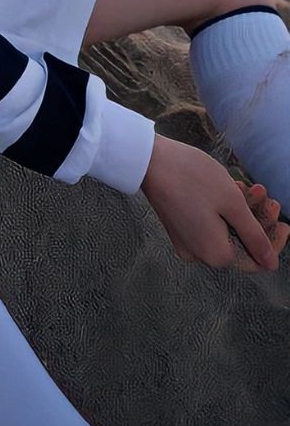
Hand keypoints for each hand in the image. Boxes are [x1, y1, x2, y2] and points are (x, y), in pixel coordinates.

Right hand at [141, 135, 278, 273]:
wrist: (149, 161)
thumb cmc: (192, 177)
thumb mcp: (232, 202)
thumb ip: (254, 235)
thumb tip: (271, 265)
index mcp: (216, 254)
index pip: (256, 259)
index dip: (272, 240)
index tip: (282, 218)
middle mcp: (200, 255)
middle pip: (240, 244)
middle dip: (256, 219)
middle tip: (263, 193)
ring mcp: (187, 242)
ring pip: (226, 232)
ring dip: (240, 210)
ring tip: (245, 185)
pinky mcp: (179, 228)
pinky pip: (209, 226)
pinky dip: (222, 211)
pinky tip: (226, 188)